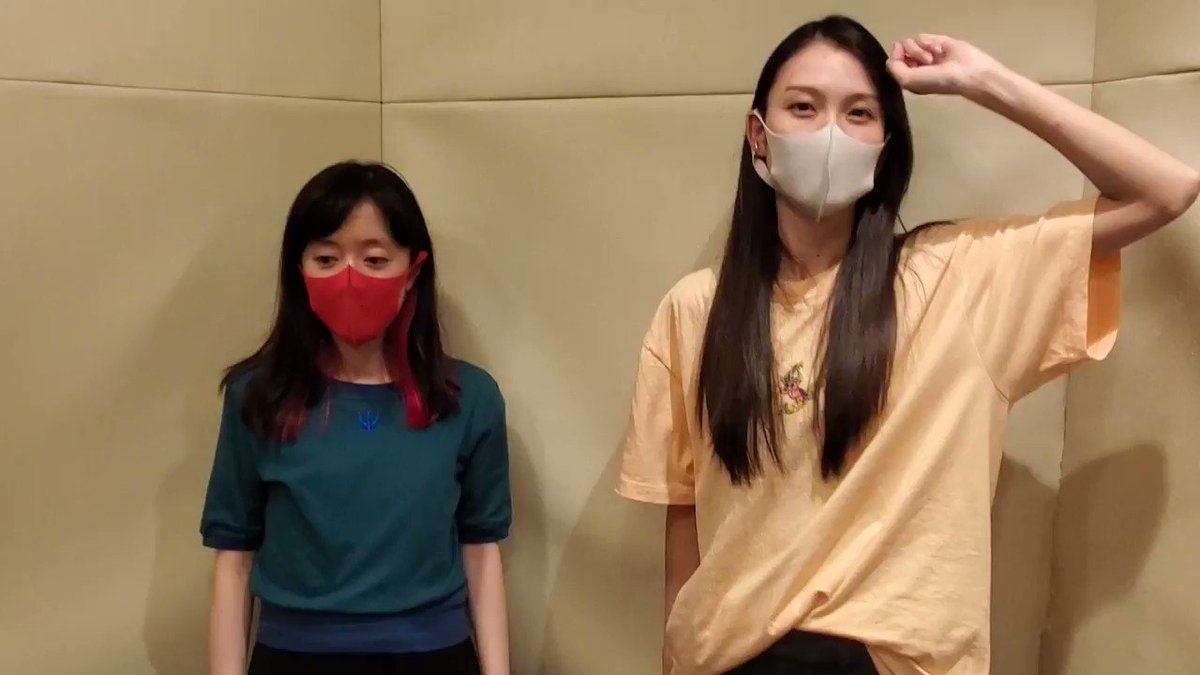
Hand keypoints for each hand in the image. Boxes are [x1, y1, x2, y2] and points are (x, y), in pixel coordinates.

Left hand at [886, 34, 1002, 97]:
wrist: (966, 71)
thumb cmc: (938, 80)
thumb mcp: (908, 80)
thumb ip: (894, 67)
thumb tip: (896, 47)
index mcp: (909, 77)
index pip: (893, 62)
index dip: (895, 57)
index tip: (902, 57)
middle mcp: (916, 65)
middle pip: (901, 50)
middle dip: (911, 53)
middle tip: (925, 61)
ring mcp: (926, 53)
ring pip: (911, 41)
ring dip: (921, 48)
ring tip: (932, 57)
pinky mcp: (936, 42)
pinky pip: (923, 37)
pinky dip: (930, 42)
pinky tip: (939, 50)